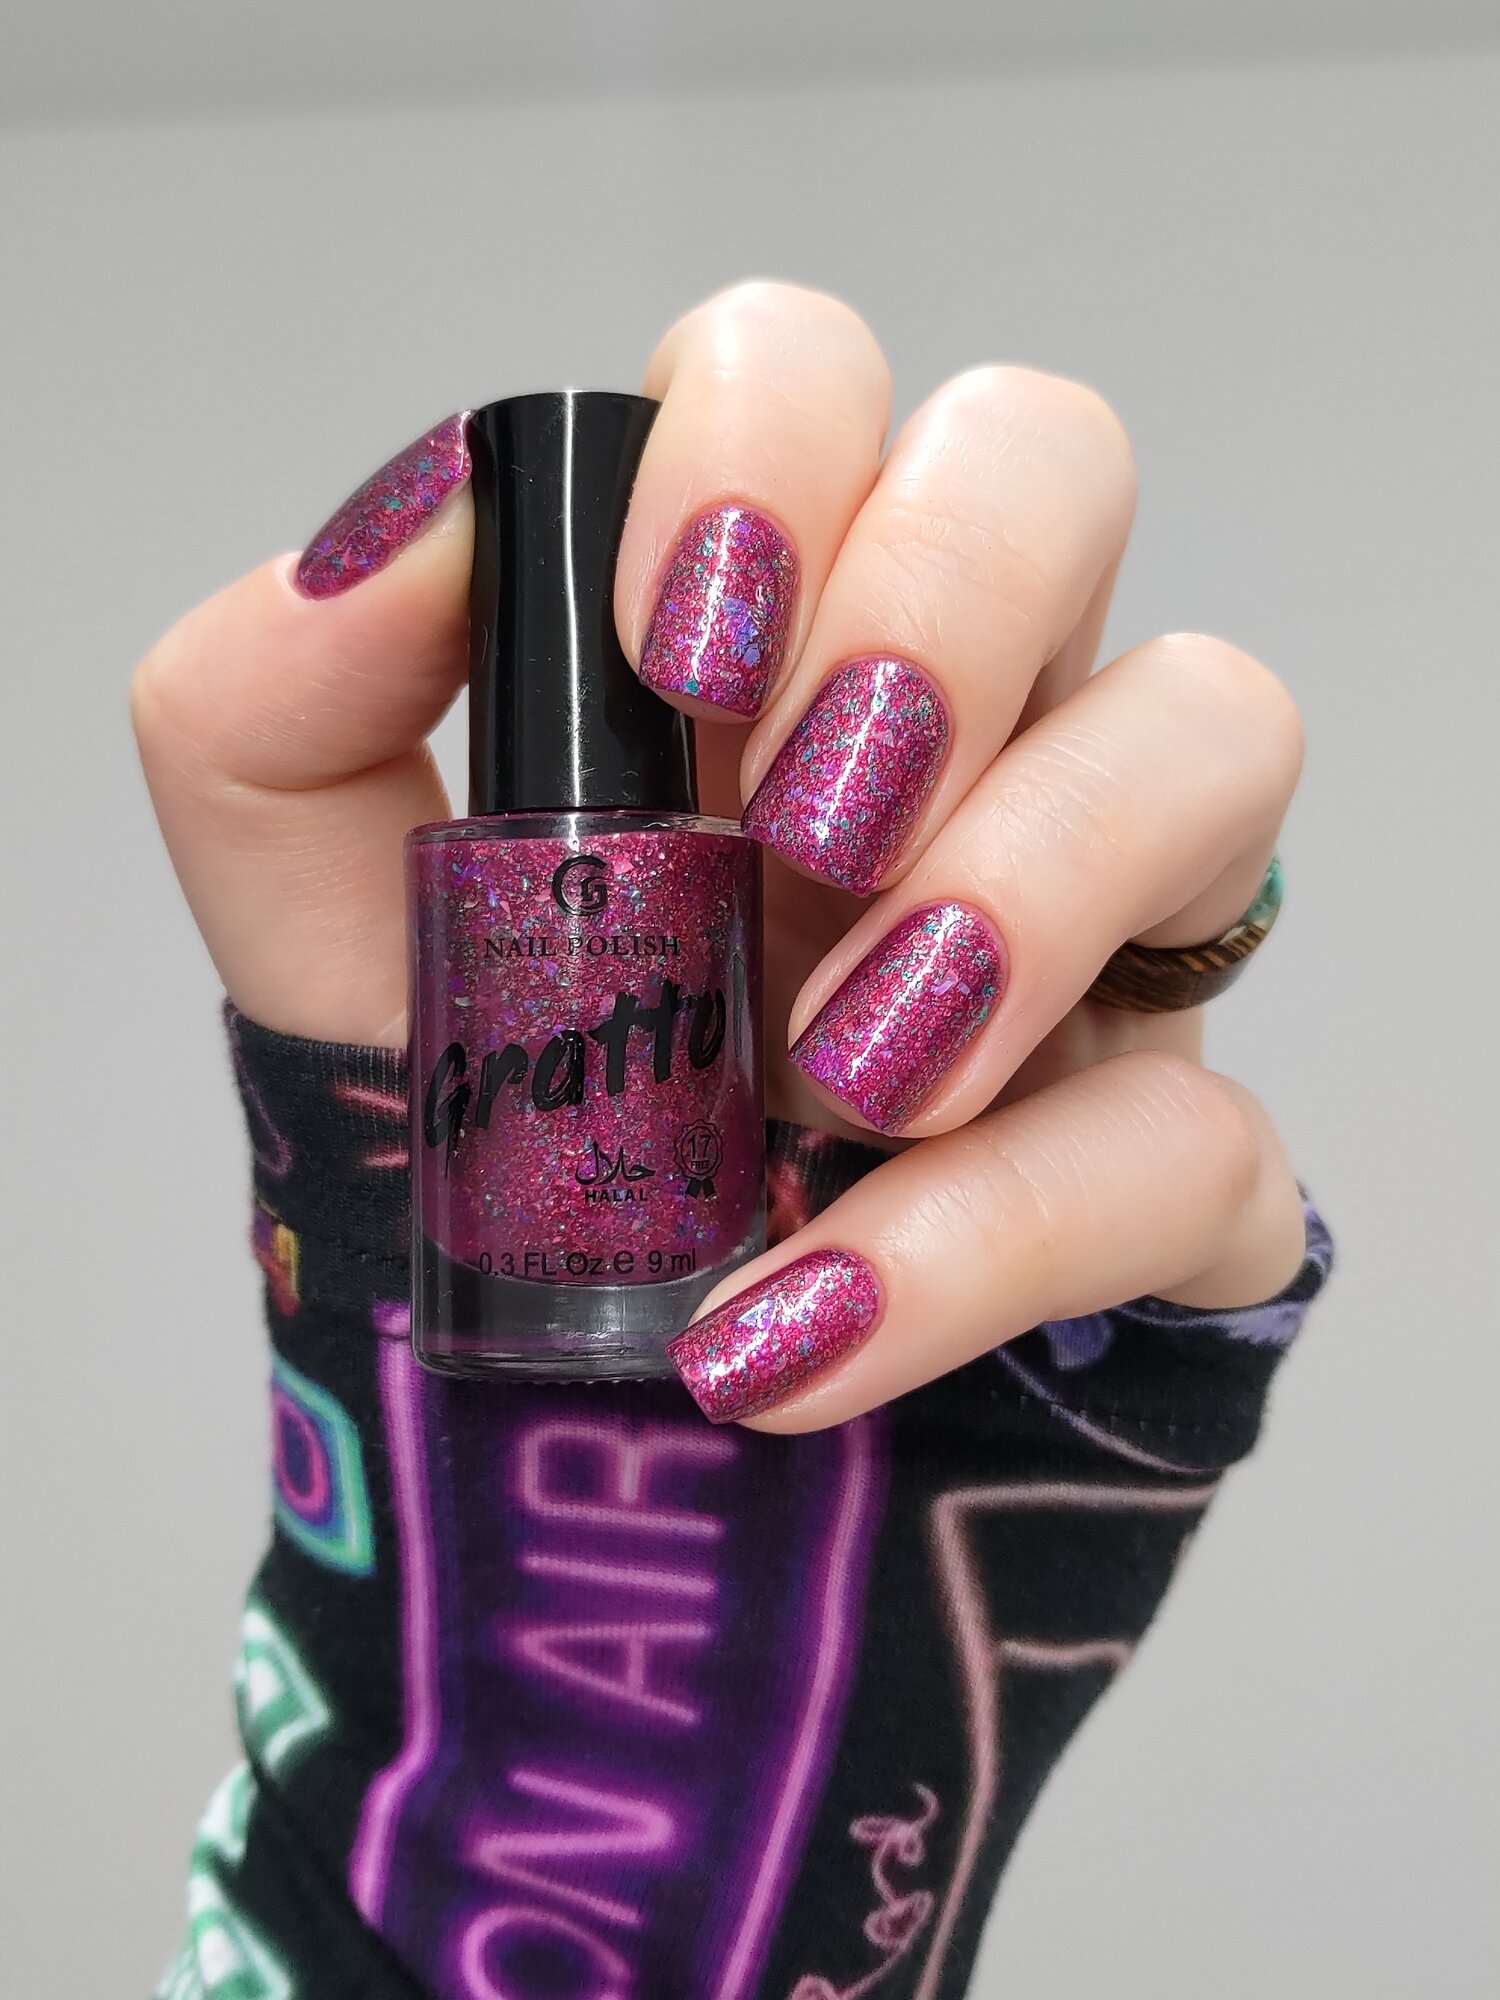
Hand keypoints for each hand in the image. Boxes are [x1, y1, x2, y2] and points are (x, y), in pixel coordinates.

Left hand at [133, 281, 1306, 1429]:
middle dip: (945, 590)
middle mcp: (941, 750)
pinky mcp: (1178, 1168)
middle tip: (801, 808)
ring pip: (1221, 728)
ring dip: (1032, 874)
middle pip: (1058, 464)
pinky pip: (1204, 1132)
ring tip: (836, 1074)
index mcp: (742, 668)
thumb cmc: (485, 1196)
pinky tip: (803, 1316)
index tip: (664, 639)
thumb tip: (402, 536)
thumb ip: (276, 726)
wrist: (592, 1518)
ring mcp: (1094, 946)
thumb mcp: (323, 958)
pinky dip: (998, 1227)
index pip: (818, 386)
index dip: (772, 437)